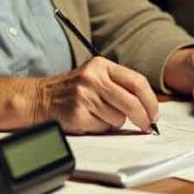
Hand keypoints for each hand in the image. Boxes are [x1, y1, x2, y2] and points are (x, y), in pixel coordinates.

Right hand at [32, 57, 159, 133]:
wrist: (39, 98)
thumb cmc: (72, 90)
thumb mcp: (94, 76)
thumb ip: (118, 84)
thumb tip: (147, 106)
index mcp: (101, 65)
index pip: (137, 81)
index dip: (150, 100)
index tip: (154, 113)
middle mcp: (93, 78)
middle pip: (131, 102)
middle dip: (142, 117)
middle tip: (146, 125)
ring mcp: (84, 95)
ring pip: (118, 118)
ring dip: (114, 122)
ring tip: (98, 114)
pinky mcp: (77, 113)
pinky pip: (102, 127)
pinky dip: (100, 128)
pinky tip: (88, 119)